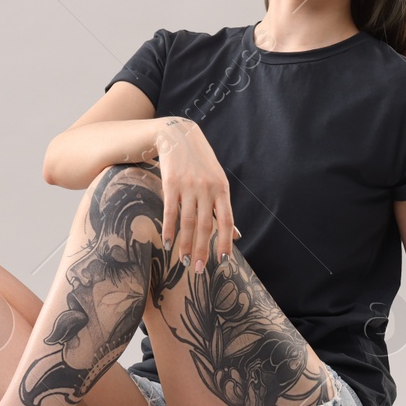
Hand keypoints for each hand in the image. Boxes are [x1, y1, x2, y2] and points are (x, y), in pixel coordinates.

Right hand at [152, 117, 238, 269]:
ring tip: (183, 261)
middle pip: (206, 226)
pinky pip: (170, 211)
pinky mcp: (171, 184)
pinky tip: (168, 244)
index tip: (222, 261)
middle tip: (198, 270)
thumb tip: (237, 235)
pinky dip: (169, 230)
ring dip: (185, 245)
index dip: (225, 242)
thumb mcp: (218, 183)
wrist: (179, 135)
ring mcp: (189, 186)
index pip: (226, 221)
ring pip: (188, 222)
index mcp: (222, 190)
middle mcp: (207, 189)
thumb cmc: (201, 164)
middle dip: (202, 250)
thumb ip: (224, 209)